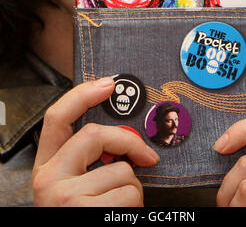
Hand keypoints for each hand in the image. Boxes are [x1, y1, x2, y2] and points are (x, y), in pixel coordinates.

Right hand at [32, 77, 159, 206]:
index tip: (108, 83)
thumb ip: (89, 162)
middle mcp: (49, 180)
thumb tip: (123, 142)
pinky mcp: (86, 212)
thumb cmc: (84, 217)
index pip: (57, 118)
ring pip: (121, 172)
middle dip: (128, 142)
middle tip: (147, 157)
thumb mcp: (76, 188)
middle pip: (94, 135)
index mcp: (46, 169)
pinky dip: (136, 207)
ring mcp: (66, 198)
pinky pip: (130, 195)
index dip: (82, 95)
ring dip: (133, 190)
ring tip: (119, 209)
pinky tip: (120, 218)